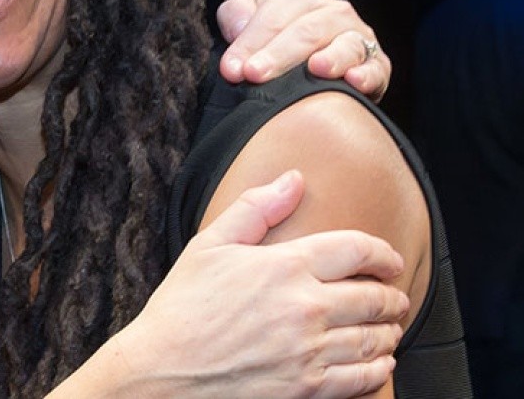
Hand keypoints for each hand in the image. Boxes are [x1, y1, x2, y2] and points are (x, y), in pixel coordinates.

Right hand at [54, 171, 406, 398]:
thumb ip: (256, 208)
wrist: (163, 370)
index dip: (382, 254)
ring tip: (389, 328)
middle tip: (394, 297)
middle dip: (391, 296)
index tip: (390, 260)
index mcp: (284, 265)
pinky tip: (380, 362)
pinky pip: (362, 378)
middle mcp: (305, 307)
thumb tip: (294, 179)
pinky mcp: (307, 388)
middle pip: (374, 297)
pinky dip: (379, 369)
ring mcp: (309, 350)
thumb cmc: (182, 305)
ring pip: (374, 339)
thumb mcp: (210, 244)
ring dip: (389, 331)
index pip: (356, 250)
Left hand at [217, 0, 389, 99]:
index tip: (231, 68)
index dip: (249, 41)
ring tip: (314, 68)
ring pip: (346, 44)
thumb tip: (237, 26)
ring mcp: (358, 38)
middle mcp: (332, 14)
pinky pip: (376, 68)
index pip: (273, 15)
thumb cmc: (276, 45)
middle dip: (278, 53)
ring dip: (331, 57)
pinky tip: (353, 81)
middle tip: (254, 75)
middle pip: (306, 30)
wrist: (313, 74)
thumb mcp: (252, 24)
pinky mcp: (378, 66)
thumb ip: (236, 16)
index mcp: (299, 0)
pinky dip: (367, 74)